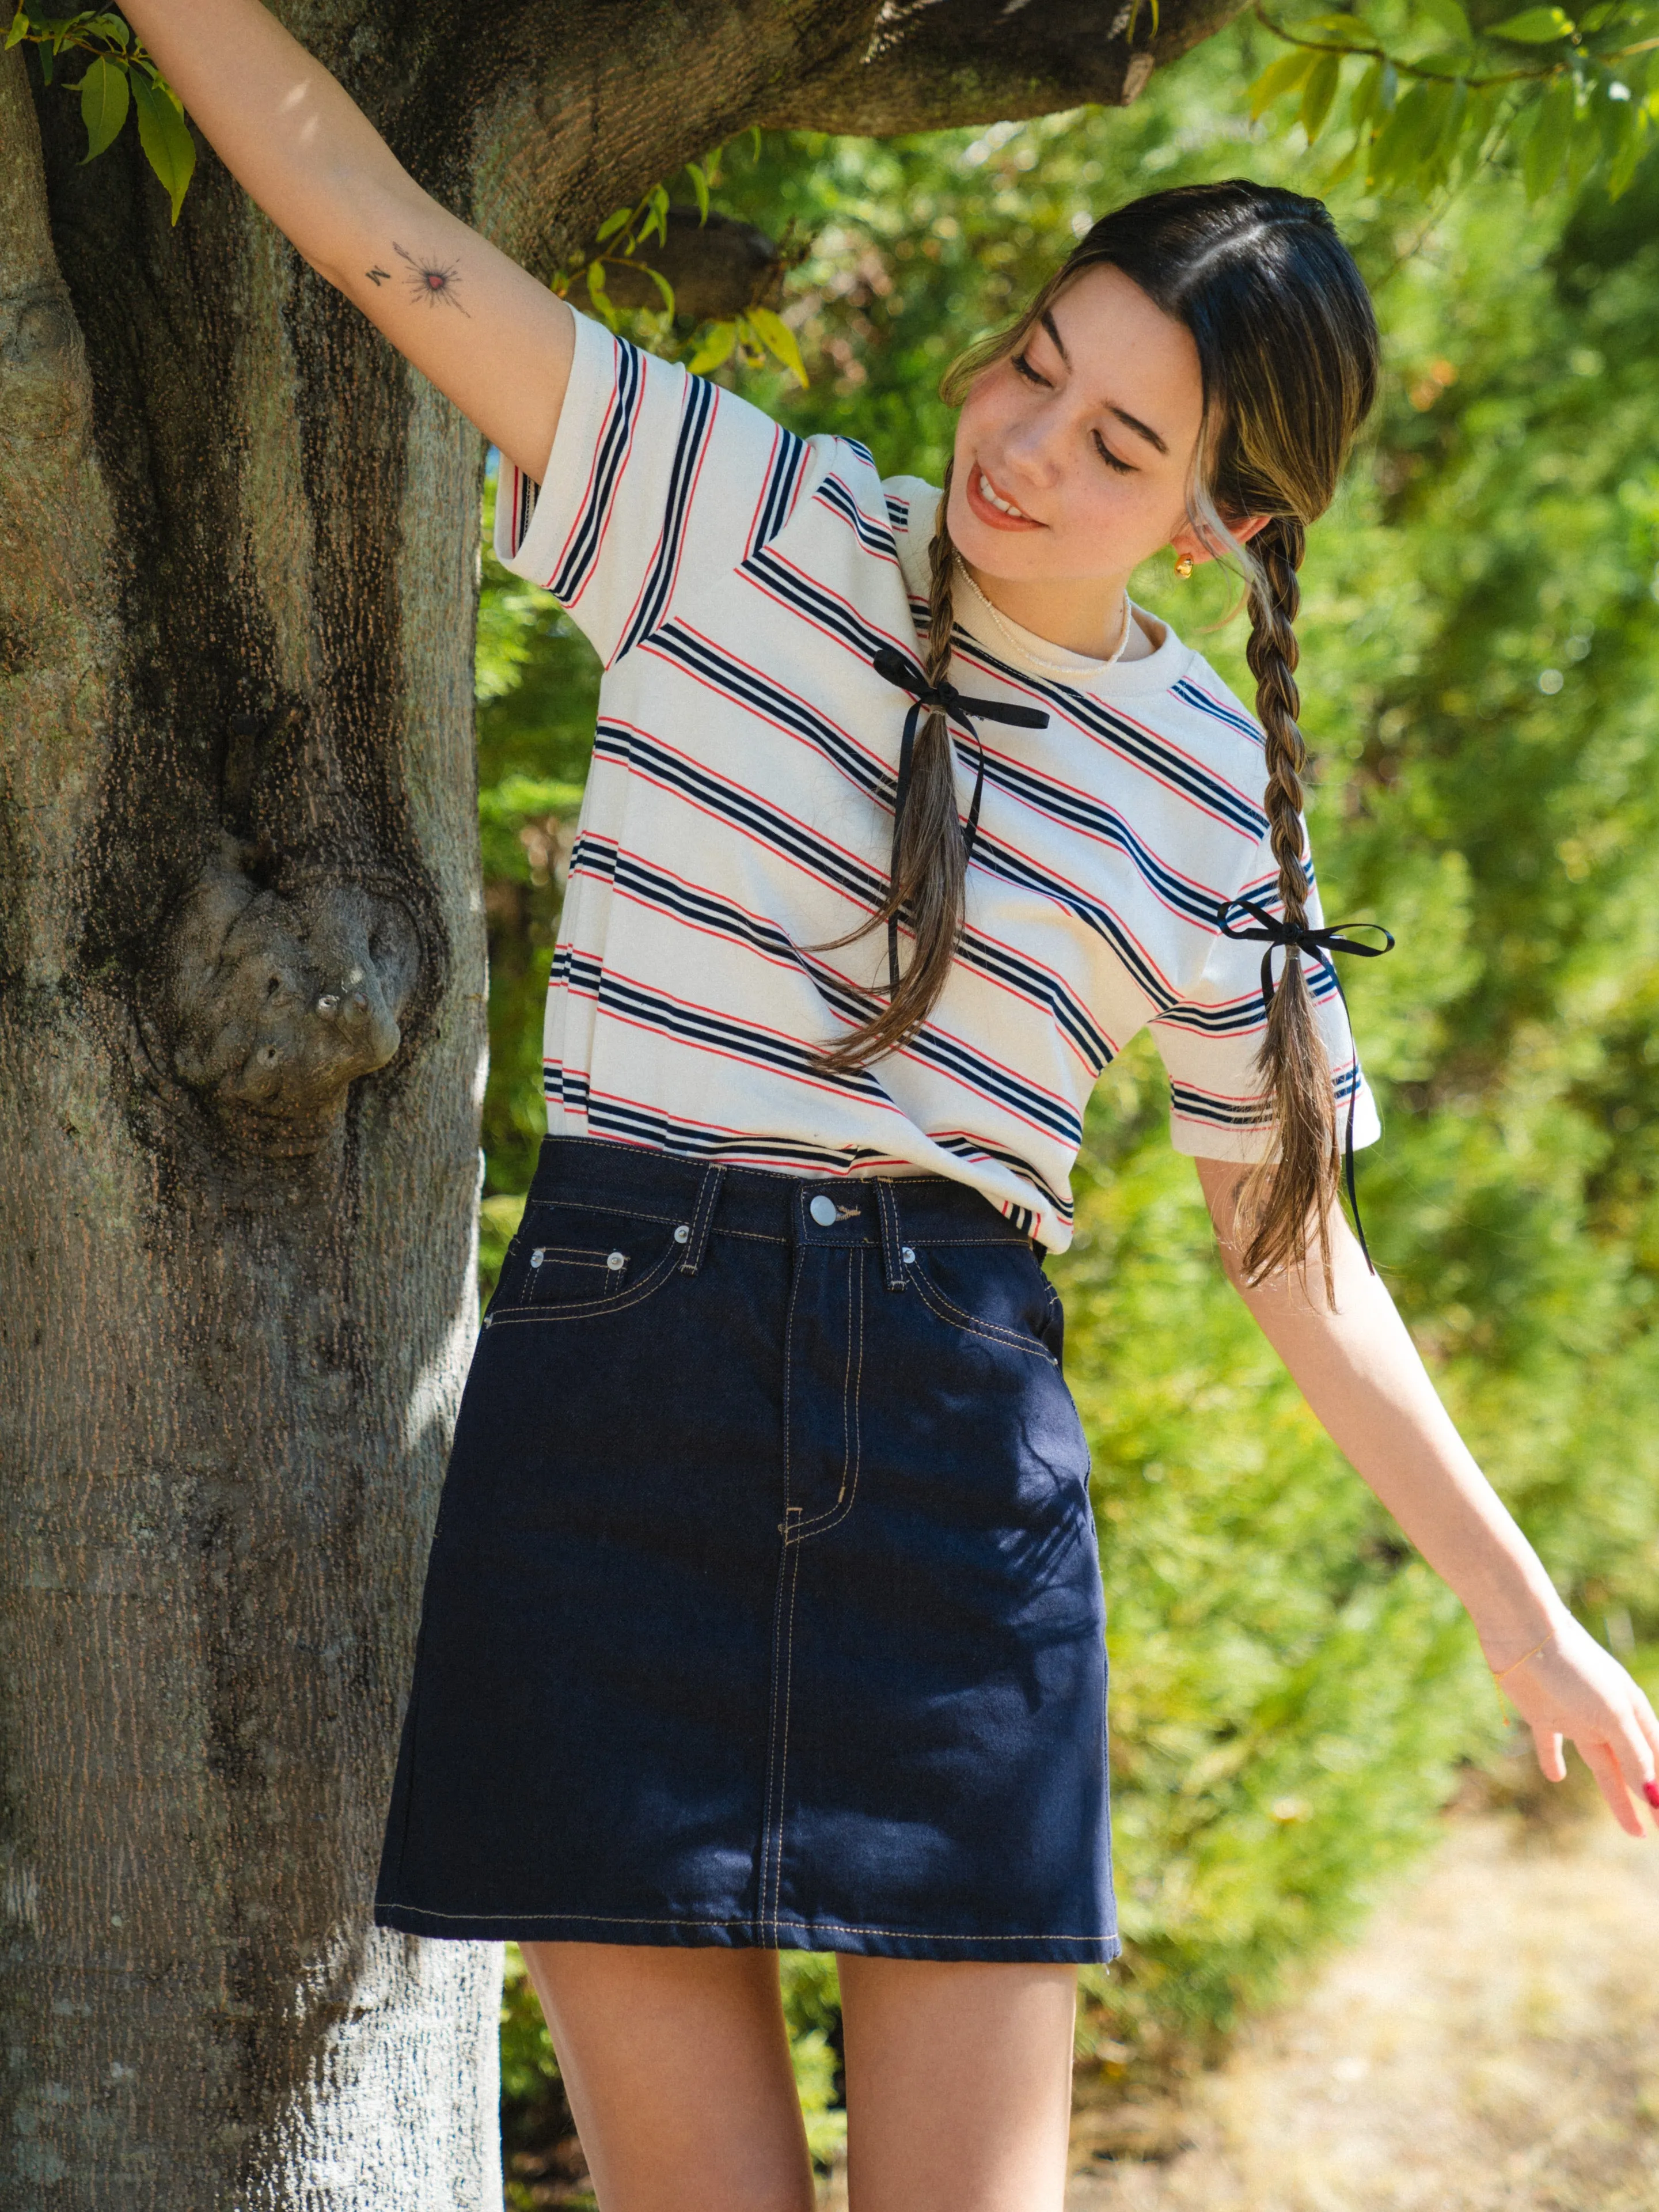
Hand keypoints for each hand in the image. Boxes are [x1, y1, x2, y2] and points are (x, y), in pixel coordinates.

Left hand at [1491, 1614, 1658, 1836]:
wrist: (1523, 1631)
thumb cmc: (1575, 1668)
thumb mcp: (1612, 1715)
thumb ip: (1633, 1755)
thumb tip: (1655, 1797)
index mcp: (1632, 1713)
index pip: (1654, 1761)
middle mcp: (1606, 1715)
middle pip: (1629, 1767)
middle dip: (1641, 1799)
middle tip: (1649, 1835)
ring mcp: (1574, 1714)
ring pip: (1600, 1762)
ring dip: (1613, 1791)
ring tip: (1629, 1824)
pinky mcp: (1542, 1711)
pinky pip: (1551, 1743)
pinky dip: (1554, 1760)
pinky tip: (1556, 1778)